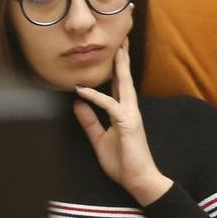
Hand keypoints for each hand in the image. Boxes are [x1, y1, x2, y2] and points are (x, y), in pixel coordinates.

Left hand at [73, 43, 171, 205]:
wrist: (138, 180)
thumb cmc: (123, 162)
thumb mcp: (99, 139)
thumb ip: (90, 121)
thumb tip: (78, 102)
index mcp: (124, 112)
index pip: (120, 85)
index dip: (117, 68)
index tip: (116, 50)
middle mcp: (130, 109)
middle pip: (126, 78)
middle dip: (123, 58)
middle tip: (122, 38)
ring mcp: (130, 116)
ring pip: (124, 86)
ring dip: (120, 67)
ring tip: (117, 49)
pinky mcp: (127, 124)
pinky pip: (109, 106)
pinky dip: (95, 97)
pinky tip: (82, 90)